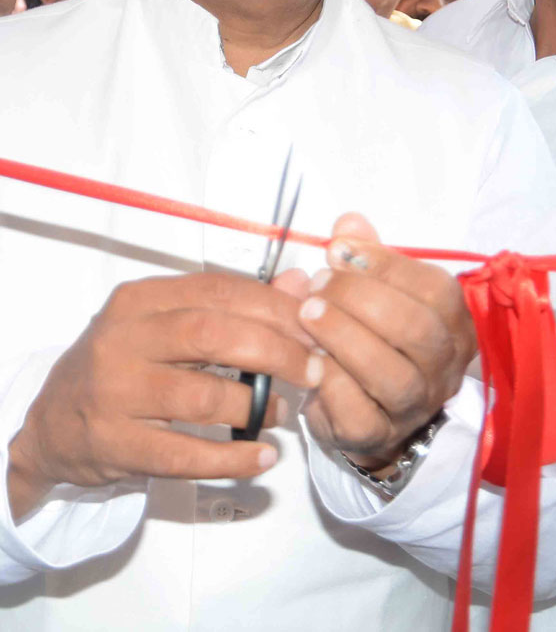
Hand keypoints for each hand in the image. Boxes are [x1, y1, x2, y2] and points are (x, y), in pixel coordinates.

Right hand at [7, 272, 319, 520]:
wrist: (52, 425)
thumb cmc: (127, 365)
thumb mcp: (169, 322)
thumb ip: (235, 302)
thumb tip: (302, 284)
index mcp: (140, 299)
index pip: (219, 290)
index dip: (275, 307)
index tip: (315, 324)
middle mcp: (122, 340)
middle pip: (213, 336)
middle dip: (276, 351)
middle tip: (312, 368)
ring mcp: (113, 394)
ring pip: (200, 397)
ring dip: (255, 407)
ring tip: (281, 412)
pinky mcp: (112, 445)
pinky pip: (182, 456)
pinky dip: (230, 459)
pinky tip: (262, 457)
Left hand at [285, 213, 475, 470]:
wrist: (370, 415)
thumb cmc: (376, 340)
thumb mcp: (376, 293)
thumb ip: (366, 258)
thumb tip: (349, 222)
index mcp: (454, 323)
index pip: (435, 289)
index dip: (386, 265)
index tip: (340, 250)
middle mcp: (445, 366)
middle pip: (417, 330)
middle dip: (361, 299)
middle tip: (320, 283)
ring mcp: (415, 405)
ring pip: (390, 373)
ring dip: (343, 335)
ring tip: (307, 312)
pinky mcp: (377, 435)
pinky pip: (358, 411)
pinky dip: (330, 380)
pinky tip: (307, 358)